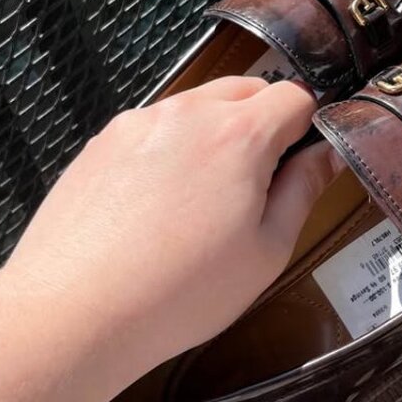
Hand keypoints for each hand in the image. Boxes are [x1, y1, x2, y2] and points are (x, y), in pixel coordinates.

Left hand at [5, 77, 340, 371]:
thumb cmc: (177, 293)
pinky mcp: (103, 141)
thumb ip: (303, 190)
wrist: (74, 311)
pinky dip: (171, 149)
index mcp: (238, 135)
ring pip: (197, 106)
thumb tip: (327, 155)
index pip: (295, 96)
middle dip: (264, 123)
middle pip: (247, 90)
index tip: (302, 158)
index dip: (308, 124)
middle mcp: (187, 113)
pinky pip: (155, 127)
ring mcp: (139, 122)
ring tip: (202, 200)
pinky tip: (158, 204)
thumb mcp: (265, 251)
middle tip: (257, 183)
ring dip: (216, 134)